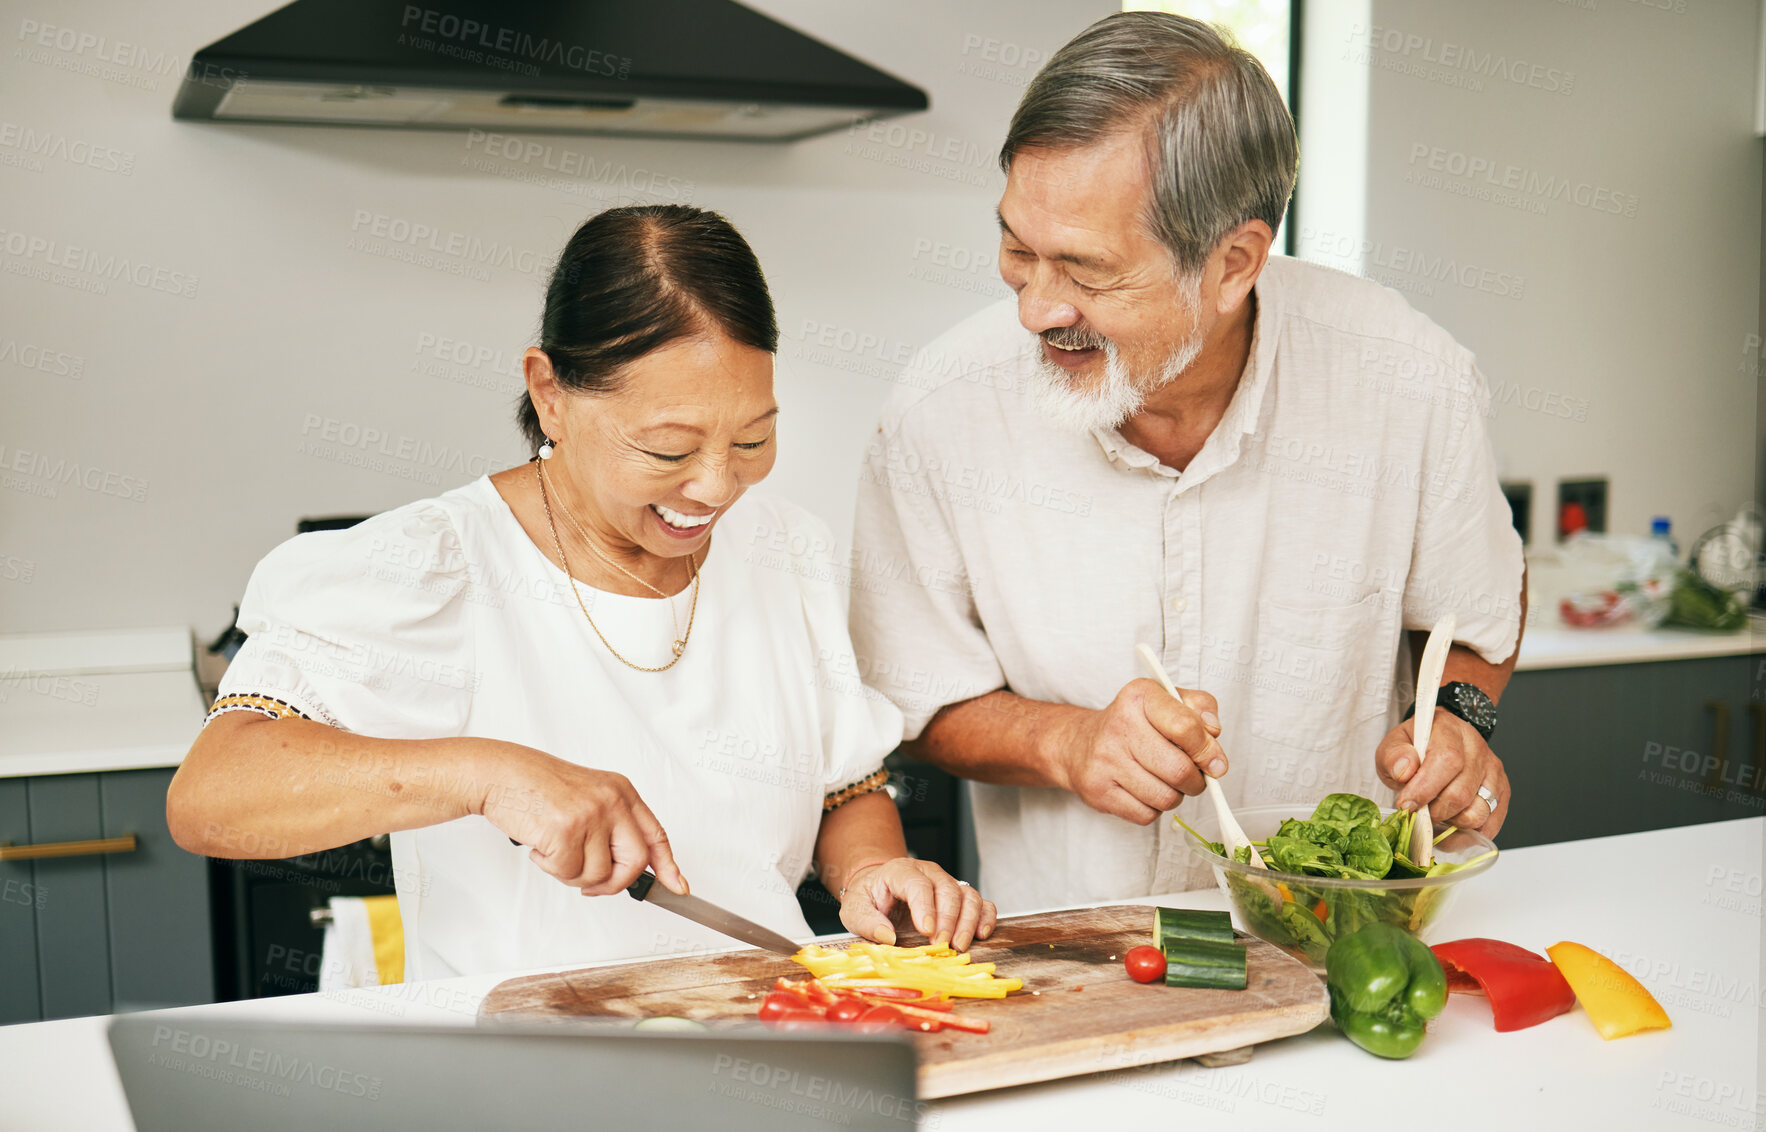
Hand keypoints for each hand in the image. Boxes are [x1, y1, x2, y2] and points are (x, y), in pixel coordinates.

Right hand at [477, 742, 686, 896]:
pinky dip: (550, 868)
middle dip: (614, 884)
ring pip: (599, 874)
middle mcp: (612, 801)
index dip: (668, 866)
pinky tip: (539, 846)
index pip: (656, 835)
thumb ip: (609, 826)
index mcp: (621, 792)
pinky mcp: (566, 830)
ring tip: (553, 851)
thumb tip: (623, 867)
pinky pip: (568, 873)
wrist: (499, 773)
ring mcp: (591, 815)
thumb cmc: (535, 786)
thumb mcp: (586, 797)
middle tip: (592, 887)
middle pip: (635, 862)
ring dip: (572, 875)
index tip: (677, 886)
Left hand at [838, 858, 996, 950]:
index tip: (927, 931)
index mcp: (901, 871)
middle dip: (948, 920)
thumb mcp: (855, 908)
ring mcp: (947, 883)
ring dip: (968, 922)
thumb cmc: (869, 898)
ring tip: (959, 946)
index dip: (925, 907)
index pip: (917, 884)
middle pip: (947, 890)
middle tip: (942, 946)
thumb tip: (887, 937)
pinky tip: (981, 934)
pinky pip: (982, 902)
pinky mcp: (960, 896)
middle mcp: (929, 873)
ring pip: (968, 895)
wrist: (880, 888)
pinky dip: (986, 917)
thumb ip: (867, 921)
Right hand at [1046, 679, 1227, 824]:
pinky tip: (1146, 792)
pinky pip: (1146, 815)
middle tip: (1192, 776)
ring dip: (1176, 795)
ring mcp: (1105, 761)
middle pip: (1179, 770)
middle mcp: (1119, 726)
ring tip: (1166, 782)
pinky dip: (1154, 809)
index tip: (1215, 762)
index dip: (1208, 750)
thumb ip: (1200, 707)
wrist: (1079, 744)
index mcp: (1139, 697)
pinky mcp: (1098, 791)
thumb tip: (1214, 733)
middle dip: (1196, 780)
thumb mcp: (1167, 701)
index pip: (1185, 727)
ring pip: (1166, 798)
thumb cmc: (1132, 724)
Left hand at [1374, 711, 1508, 836]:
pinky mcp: (1501, 792)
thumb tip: (1404, 771)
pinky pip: (1489, 824)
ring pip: (1478, 812)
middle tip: (1418, 811)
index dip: (1425, 788)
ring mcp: (1493, 771)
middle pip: (1461, 793)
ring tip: (1435, 813)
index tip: (1406, 804)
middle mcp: (1477, 748)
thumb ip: (1393, 756)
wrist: (1434, 745)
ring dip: (1451, 822)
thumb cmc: (1414, 748)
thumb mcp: (1393, 746)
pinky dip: (1467, 833)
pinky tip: (1450, 823)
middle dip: (1434, 811)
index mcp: (1449, 730)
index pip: (1447, 760)